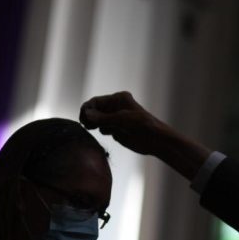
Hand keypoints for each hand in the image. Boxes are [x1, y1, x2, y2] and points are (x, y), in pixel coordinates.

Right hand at [80, 92, 210, 179]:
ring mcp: (114, 119)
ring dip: (93, 124)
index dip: (87, 109)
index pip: (95, 101)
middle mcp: (114, 107)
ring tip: (93, 129)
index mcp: (118, 99)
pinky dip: (100, 131)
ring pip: (96, 120)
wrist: (155, 140)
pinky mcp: (115, 129)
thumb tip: (86, 114)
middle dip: (89, 117)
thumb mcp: (122, 119)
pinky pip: (101, 129)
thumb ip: (103, 117)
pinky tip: (108, 133)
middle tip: (87, 126)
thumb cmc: (142, 125)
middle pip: (93, 110)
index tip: (84, 118)